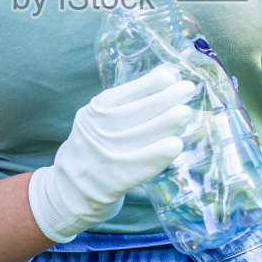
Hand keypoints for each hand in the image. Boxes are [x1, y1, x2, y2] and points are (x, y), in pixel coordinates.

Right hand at [28, 65, 193, 242]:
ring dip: (166, 123)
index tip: (169, 76)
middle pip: (133, 113)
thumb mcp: (100, 117)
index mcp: (94, 111)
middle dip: (163, 99)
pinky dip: (159, 154)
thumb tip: (167, 78)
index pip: (123, 94)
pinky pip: (140, 164)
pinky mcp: (115, 179)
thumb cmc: (97, 144)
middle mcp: (97, 131)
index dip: (147, 84)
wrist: (74, 185)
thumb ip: (128, 102)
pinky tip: (176, 144)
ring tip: (186, 113)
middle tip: (187, 89)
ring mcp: (105, 156)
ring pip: (139, 136)